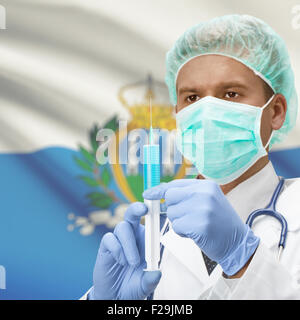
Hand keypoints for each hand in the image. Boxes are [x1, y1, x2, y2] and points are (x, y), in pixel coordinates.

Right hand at [89, 202, 161, 299]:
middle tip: (143, 209)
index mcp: (147, 239)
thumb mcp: (146, 285)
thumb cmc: (134, 285)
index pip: (151, 221)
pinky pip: (109, 238)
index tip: (160, 206)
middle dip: (138, 208)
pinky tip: (120, 261)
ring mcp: (119, 239)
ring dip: (129, 244)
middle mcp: (133, 235)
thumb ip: (151, 280)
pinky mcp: (106, 246)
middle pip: (133, 213)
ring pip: (122, 226)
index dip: (155, 211)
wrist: (116, 295)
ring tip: (132, 263)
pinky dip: (116, 249)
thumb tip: (156, 273)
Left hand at [143, 179, 258, 275]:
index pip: (175, 184)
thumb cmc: (220, 223)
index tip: (148, 194)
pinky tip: (196, 233)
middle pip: (170, 197)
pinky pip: (177, 226)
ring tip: (196, 225)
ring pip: (172, 213)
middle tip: (187, 217)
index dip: (159, 190)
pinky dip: (182, 232)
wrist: (238, 243)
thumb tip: (162, 193)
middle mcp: (204, 193)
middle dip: (173, 209)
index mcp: (206, 185)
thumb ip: (187, 195)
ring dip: (179, 222)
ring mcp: (203, 208)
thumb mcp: (207, 201)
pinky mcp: (200, 224)